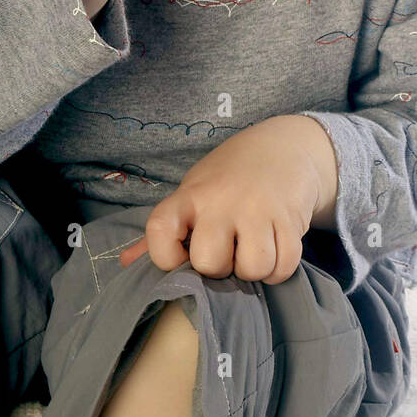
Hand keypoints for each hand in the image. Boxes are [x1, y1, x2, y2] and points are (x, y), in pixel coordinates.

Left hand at [118, 116, 336, 284]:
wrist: (282, 146)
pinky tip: (274, 250)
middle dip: (219, 269)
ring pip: (252, 268)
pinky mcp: (290, 218)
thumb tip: (126, 262)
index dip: (163, 257)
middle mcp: (222, 200)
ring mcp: (259, 208)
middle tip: (227, 253)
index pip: (159, 230)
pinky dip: (280, 269)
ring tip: (252, 252)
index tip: (179, 258)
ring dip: (254, 271)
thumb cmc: (229, 176)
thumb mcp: (193, 192)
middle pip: (209, 262)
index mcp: (191, 195)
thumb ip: (166, 229)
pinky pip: (284, 265)